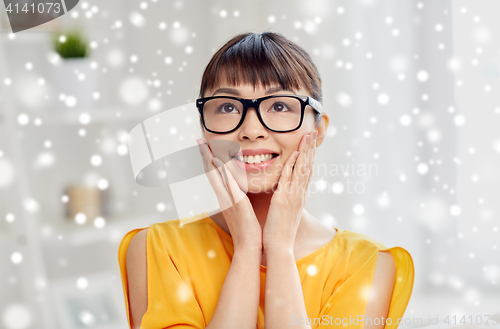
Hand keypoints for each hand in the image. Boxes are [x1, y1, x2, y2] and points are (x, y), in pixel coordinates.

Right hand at [197, 138, 262, 251]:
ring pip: (217, 176)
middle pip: (210, 172)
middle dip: (204, 155)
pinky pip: (229, 184)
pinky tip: (220, 161)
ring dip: (210, 159)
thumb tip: (239, 193)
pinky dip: (223, 172)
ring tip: (205, 145)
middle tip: (199, 140)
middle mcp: (223, 197)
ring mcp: (228, 200)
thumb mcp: (242, 212)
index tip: (205, 147)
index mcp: (225, 198)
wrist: (249, 248)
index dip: (208, 161)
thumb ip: (239, 200)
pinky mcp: (237, 203)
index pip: (214, 176)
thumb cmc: (248, 231)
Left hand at [262, 130, 317, 251]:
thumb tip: (285, 193)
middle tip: (313, 132)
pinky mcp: (283, 200)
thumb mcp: (285, 213)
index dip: (309, 156)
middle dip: (310, 148)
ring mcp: (292, 196)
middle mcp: (299, 194)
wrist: (279, 248)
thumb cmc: (279, 233)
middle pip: (307, 166)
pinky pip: (288, 179)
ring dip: (305, 151)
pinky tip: (294, 153)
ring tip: (308, 136)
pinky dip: (292, 165)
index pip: (306, 172)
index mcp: (298, 197)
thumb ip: (286, 201)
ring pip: (301, 169)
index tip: (310, 143)